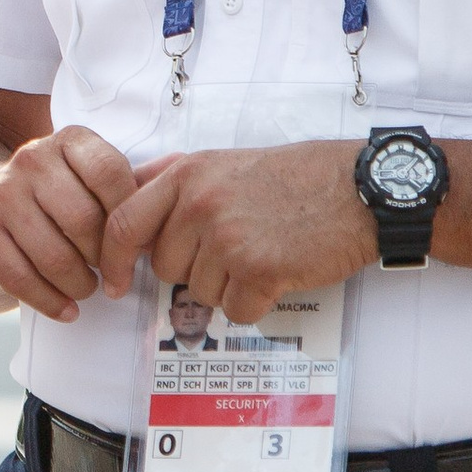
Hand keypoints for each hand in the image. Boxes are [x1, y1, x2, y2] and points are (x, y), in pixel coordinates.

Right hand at [0, 126, 137, 322]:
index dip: (129, 217)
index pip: (110, 175)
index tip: (136, 243)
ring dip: (80, 284)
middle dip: (105, 258)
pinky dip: (49, 302)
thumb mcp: (95, 178)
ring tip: (87, 288)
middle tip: (111, 272)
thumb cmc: (62, 196)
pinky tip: (66, 309)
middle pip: (83, 220)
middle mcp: (31, 158)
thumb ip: (135, 183)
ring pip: (54, 255)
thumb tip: (180, 178)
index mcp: (70, 140)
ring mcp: (1, 191)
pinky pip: (19, 277)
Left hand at [99, 142, 374, 322]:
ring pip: (200, 292)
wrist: (359, 189)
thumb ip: (170, 177)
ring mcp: (228, 238)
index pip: (123, 224)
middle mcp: (199, 205)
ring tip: (260, 254)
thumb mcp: (222, 161)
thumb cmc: (293, 177)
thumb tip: (126, 191)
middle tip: (232, 249)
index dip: (112, 259)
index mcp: (185, 176)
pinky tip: (277, 274)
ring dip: (227, 286)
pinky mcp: (260, 270)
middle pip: (165, 267)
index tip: (114, 282)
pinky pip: (236, 310)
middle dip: (192, 269)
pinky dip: (255, 303)